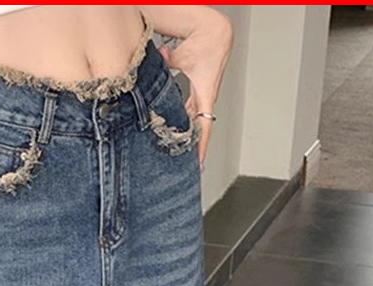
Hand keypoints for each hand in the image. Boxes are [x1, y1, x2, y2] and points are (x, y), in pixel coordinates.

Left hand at [157, 18, 232, 170]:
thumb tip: (159, 61)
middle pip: (198, 129)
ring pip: (194, 121)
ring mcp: (203, 95)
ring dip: (187, 135)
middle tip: (184, 166)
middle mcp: (205, 98)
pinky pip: (191, 111)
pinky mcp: (199, 90)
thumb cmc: (204, 43)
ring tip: (179, 152)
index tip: (198, 163)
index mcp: (205, 94)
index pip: (204, 127)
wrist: (214, 32)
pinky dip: (184, 121)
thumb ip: (166, 63)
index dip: (201, 147)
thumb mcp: (182, 56)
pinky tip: (176, 129)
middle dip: (191, 147)